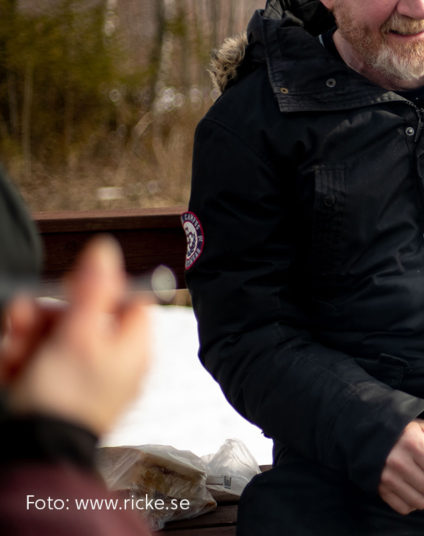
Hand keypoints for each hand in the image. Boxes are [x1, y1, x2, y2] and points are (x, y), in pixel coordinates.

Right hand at [0, 235, 150, 434]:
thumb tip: (107, 248)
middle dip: (43, 316)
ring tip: (14, 353)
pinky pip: (35, 363)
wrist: (35, 453)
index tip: (70, 287)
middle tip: (23, 321)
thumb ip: (94, 290)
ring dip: (24, 338)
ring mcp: (82, 377)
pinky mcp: (53, 393)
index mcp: (132, 346)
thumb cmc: (66, 396)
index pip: (127, 300)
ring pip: (50, 339)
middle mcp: (111, 361)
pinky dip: (18, 362)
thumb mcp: (80, 335)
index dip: (98, 287)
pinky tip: (10, 369)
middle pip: (80, 317)